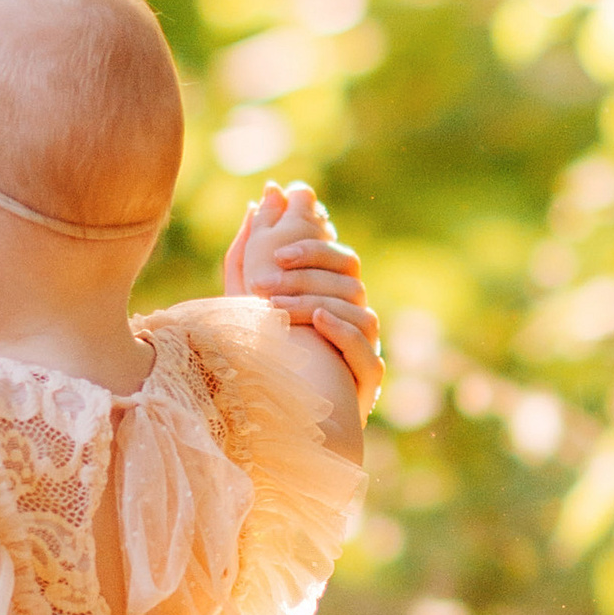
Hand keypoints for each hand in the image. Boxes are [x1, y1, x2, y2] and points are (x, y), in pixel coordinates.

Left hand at [225, 181, 384, 418]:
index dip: (312, 247)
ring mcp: (363, 352)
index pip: (339, 260)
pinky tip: (318, 321)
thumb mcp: (245, 298)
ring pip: (361, 314)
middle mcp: (353, 320)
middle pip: (350, 281)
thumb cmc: (254, 353)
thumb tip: (268, 193)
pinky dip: (344, 334)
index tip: (273, 252)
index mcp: (332, 296)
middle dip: (308, 276)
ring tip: (276, 306)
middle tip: (264, 280)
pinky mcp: (365, 386)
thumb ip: (254, 247)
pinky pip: (368, 356)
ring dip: (317, 304)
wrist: (259, 421)